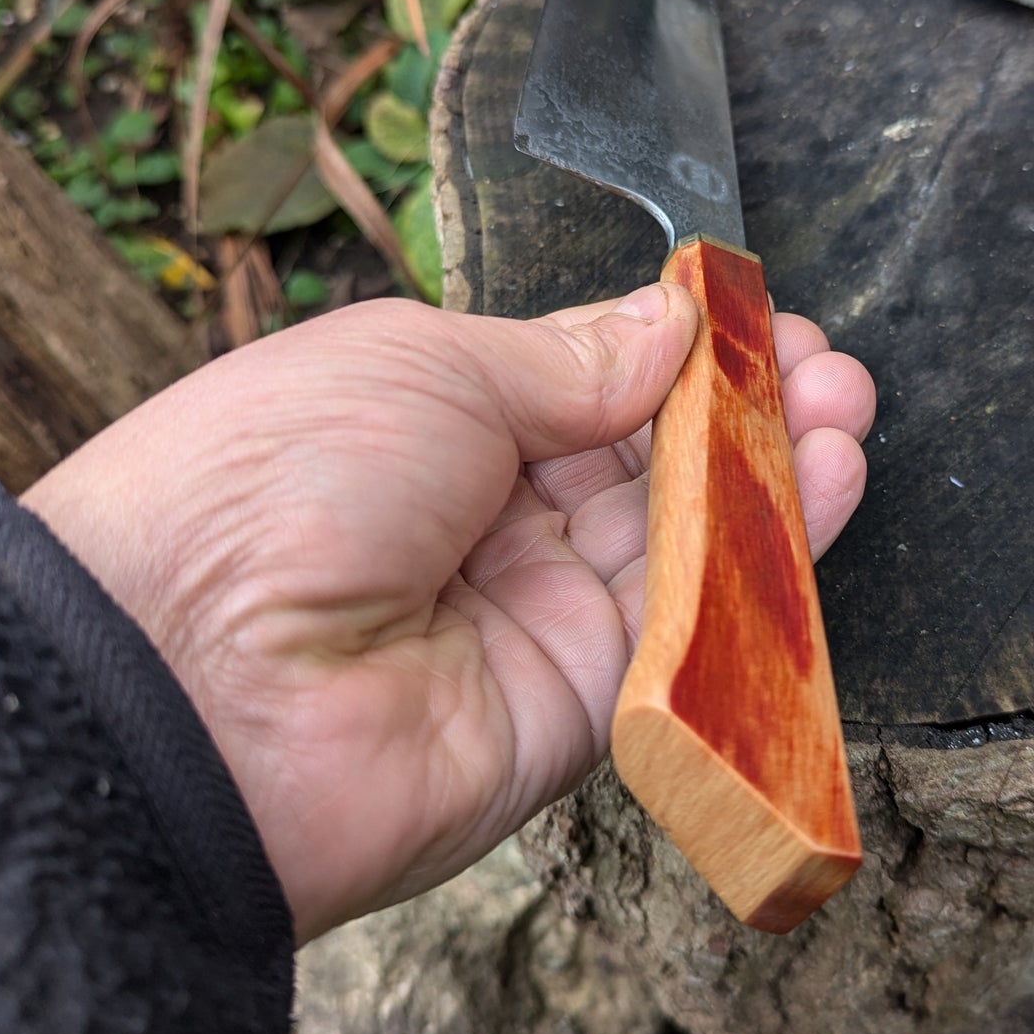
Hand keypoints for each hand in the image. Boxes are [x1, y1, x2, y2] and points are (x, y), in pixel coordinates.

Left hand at [25, 286, 874, 941]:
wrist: (186, 681)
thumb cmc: (274, 478)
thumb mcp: (424, 364)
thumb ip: (568, 359)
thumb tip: (671, 323)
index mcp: (430, 426)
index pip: (585, 387)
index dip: (678, 354)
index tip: (762, 316)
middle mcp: (486, 526)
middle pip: (647, 466)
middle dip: (744, 412)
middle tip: (828, 367)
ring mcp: (532, 623)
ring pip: (682, 546)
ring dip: (772, 480)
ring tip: (847, 412)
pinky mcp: (577, 716)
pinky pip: (686, 635)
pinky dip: (762, 567)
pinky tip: (825, 487)